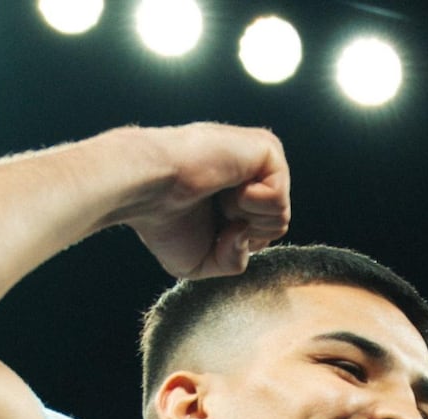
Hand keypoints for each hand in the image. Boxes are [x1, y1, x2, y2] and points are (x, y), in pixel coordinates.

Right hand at [119, 124, 289, 278]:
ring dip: (244, 217)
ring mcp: (260, 158)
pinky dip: (250, 203)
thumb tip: (247, 234)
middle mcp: (251, 172)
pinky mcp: (267, 148)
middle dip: (244, 234)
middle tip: (211, 211)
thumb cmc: (162, 222)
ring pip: (281, 217)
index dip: (237, 244)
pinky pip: (280, 200)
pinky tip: (226, 184)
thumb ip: (236, 260)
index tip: (206, 228)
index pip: (262, 233)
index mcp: (235, 192)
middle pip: (276, 227)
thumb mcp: (202, 261)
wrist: (146, 188)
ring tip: (216, 194)